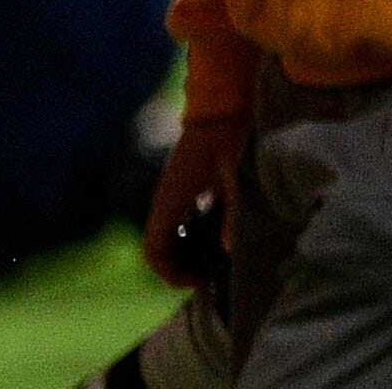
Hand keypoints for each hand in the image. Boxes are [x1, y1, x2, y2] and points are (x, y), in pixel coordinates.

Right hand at [150, 111, 244, 287]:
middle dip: (177, 267)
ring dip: (183, 252)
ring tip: (212, 261)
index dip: (169, 273)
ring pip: (166, 234)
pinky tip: (216, 236)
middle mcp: (164, 199)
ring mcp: (171, 192)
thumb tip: (228, 253)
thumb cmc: (229, 136)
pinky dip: (190, 236)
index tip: (196, 283)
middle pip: (157, 246)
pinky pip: (178, 220)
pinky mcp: (182, 185)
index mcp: (171, 200)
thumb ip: (233, 215)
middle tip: (208, 278)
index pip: (154, 249)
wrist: (223, 101)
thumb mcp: (236, 177)